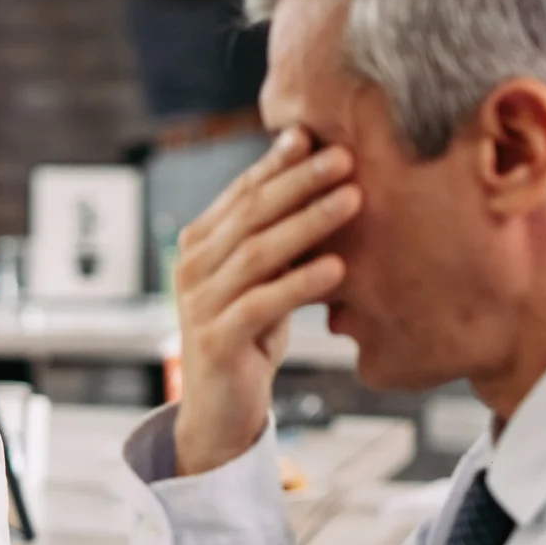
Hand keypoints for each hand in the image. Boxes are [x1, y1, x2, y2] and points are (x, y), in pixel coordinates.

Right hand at [171, 129, 359, 476]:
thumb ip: (280, 237)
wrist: (220, 409)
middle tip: (345, 158)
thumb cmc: (250, 335)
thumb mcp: (264, 278)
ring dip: (308, 223)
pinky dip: (300, 283)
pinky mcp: (216, 340)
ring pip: (258, 253)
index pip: (242, 193)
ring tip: (352, 200)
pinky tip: (336, 267)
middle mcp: (193, 267)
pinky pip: (262, 304)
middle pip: (251, 215)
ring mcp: (200, 304)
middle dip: (300, 183)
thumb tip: (330, 179)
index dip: (278, 163)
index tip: (316, 135)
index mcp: (201, 244)